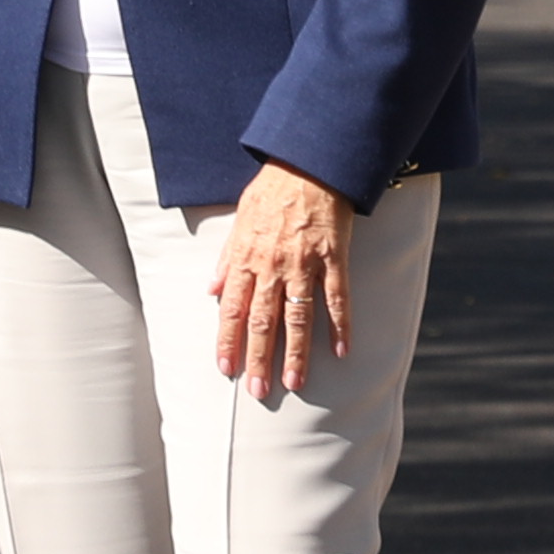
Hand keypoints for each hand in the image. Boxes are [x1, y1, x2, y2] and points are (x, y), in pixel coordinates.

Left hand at [206, 160, 354, 401]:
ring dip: (295, 353)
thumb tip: (212, 291)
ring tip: (293, 382)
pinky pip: (337, 299)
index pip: (232, 309)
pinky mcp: (334, 258)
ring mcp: (304, 264)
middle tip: (257, 391)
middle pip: (263, 322)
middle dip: (258, 359)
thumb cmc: (272, 189)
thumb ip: (227, 259)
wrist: (309, 162)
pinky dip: (340, 326)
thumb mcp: (239, 220)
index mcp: (246, 258)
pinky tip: (341, 351)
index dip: (228, 341)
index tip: (226, 368)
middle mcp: (273, 266)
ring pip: (298, 318)